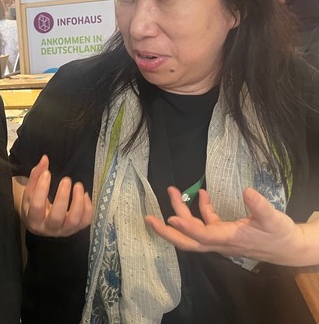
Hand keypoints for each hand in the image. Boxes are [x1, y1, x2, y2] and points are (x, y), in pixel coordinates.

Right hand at [20, 155, 92, 236]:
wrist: (40, 223)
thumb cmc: (33, 204)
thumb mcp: (30, 191)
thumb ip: (36, 175)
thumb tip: (45, 159)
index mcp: (33, 219)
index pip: (37, 206)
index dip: (42, 189)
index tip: (47, 173)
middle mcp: (48, 228)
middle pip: (56, 216)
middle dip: (63, 196)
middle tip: (66, 179)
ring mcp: (63, 231)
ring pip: (73, 220)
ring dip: (78, 202)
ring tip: (78, 185)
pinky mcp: (75, 230)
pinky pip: (85, 221)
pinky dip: (88, 208)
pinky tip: (84, 195)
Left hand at [145, 186, 307, 265]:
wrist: (288, 247)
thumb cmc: (280, 234)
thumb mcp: (273, 218)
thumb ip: (260, 206)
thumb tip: (247, 191)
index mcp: (228, 239)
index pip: (201, 235)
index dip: (185, 227)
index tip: (169, 217)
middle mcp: (219, 241)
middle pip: (187, 240)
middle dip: (166, 231)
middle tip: (148, 218)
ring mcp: (219, 238)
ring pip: (193, 229)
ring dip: (180, 211)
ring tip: (172, 190)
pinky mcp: (224, 232)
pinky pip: (206, 222)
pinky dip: (200, 209)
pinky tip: (201, 194)